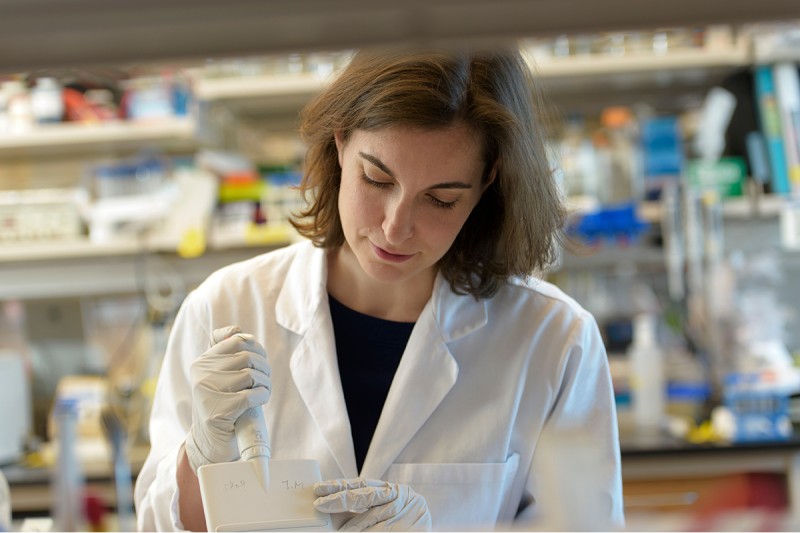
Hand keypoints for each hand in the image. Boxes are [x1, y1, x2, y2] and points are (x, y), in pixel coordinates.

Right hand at [184, 326, 270, 472]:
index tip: (260, 361)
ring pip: (251, 375)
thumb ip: (225, 352)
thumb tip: (237, 331)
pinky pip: (252, 395)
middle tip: (264, 381)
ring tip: (262, 393)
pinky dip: (262, 397)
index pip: (236, 340)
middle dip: (264, 368)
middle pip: (247, 357)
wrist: (210, 442)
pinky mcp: (218, 410)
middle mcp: (201, 374)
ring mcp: (207, 392)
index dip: (256, 348)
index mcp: (202, 362)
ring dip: (265, 384)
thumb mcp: (219, 376)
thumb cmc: (222, 406)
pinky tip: (259, 402)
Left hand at [313, 478, 431, 531]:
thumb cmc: (399, 523)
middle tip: (321, 505)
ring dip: (353, 526)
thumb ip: (357, 512)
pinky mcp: (411, 528)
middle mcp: (398, 495)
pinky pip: (384, 531)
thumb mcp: (379, 512)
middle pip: (365, 495)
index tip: (319, 489)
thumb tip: (328, 511)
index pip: (360, 484)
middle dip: (340, 500)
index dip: (339, 485)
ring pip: (372, 517)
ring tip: (339, 532)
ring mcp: (406, 511)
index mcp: (390, 489)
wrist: (424, 532)